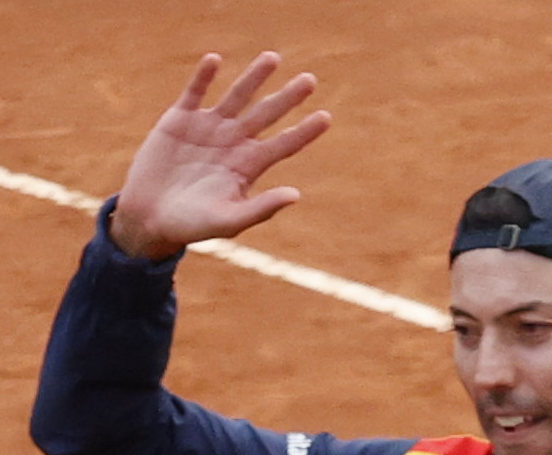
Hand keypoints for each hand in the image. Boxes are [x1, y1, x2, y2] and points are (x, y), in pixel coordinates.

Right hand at [110, 53, 330, 262]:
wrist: (150, 217)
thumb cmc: (193, 225)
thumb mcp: (230, 220)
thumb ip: (262, 208)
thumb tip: (296, 195)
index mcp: (249, 166)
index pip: (284, 144)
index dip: (304, 131)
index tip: (326, 117)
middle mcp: (234, 143)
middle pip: (266, 114)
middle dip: (288, 97)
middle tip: (311, 80)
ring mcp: (208, 128)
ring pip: (236, 97)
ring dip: (253, 77)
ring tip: (273, 57)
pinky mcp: (178, 120)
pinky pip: (194, 93)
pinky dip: (204, 77)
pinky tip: (216, 60)